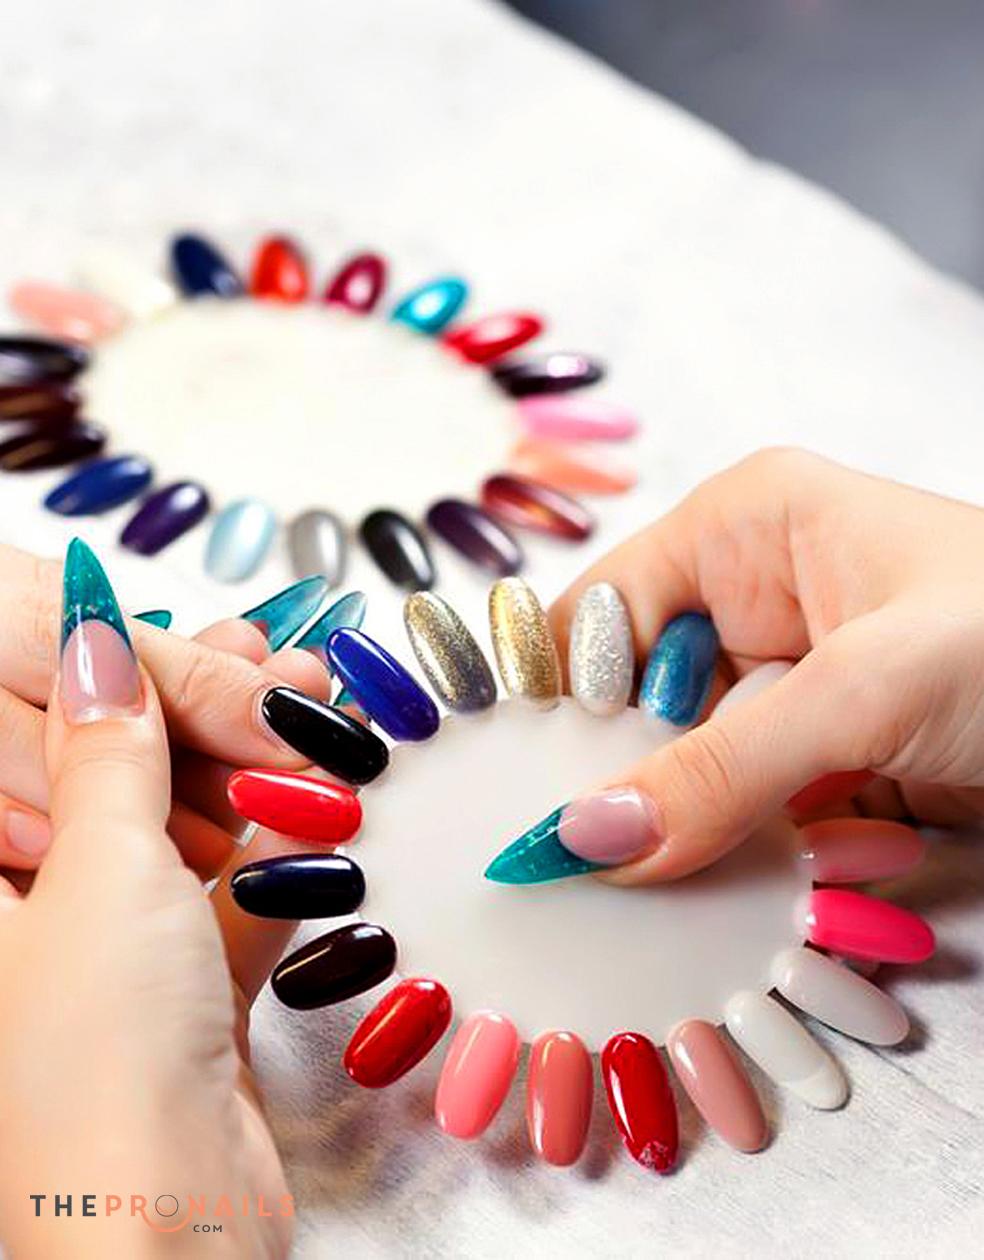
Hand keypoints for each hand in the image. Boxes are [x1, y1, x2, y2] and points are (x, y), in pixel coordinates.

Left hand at [0, 546, 294, 1257]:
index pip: (45, 745)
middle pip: (117, 789)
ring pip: (182, 846)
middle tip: (285, 665)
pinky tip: (334, 808)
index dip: (122, 681)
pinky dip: (280, 866)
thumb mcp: (102, 868)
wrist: (166, 1240)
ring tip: (327, 717)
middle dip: (207, 724)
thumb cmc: (96, 1052)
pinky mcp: (180, 1012)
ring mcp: (107, 971)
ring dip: (258, 788)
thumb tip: (94, 639)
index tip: (194, 632)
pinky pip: (228, 912)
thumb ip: (110, 749)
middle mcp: (32, 921)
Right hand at [539, 448, 983, 883]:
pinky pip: (749, 814)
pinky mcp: (830, 760)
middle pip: (639, 698)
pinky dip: (737, 860)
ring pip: (689, 767)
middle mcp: (759, 599)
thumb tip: (583, 840)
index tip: (506, 786)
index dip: (551, 695)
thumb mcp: (867, 688)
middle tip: (559, 867)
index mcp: (750, 526)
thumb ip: (718, 769)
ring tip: (626, 898)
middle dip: (614, 779)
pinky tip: (711, 899)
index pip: (606, 611)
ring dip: (679, 831)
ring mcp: (796, 687)